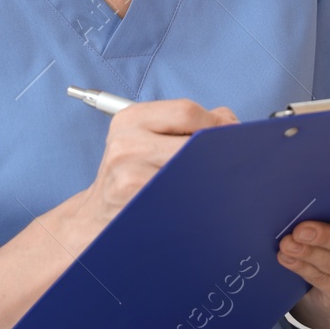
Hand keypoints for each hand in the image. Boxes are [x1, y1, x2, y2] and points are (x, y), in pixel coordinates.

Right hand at [73, 100, 237, 234]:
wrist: (97, 217)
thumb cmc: (133, 173)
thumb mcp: (148, 138)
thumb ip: (189, 123)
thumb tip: (231, 125)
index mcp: (130, 119)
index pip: (186, 111)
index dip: (217, 123)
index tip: (231, 135)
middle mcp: (126, 144)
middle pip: (193, 142)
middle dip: (219, 152)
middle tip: (232, 162)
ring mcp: (129, 175)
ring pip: (192, 170)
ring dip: (213, 177)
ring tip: (217, 182)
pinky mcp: (136, 203)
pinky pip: (183, 198)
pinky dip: (198, 198)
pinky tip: (199, 201)